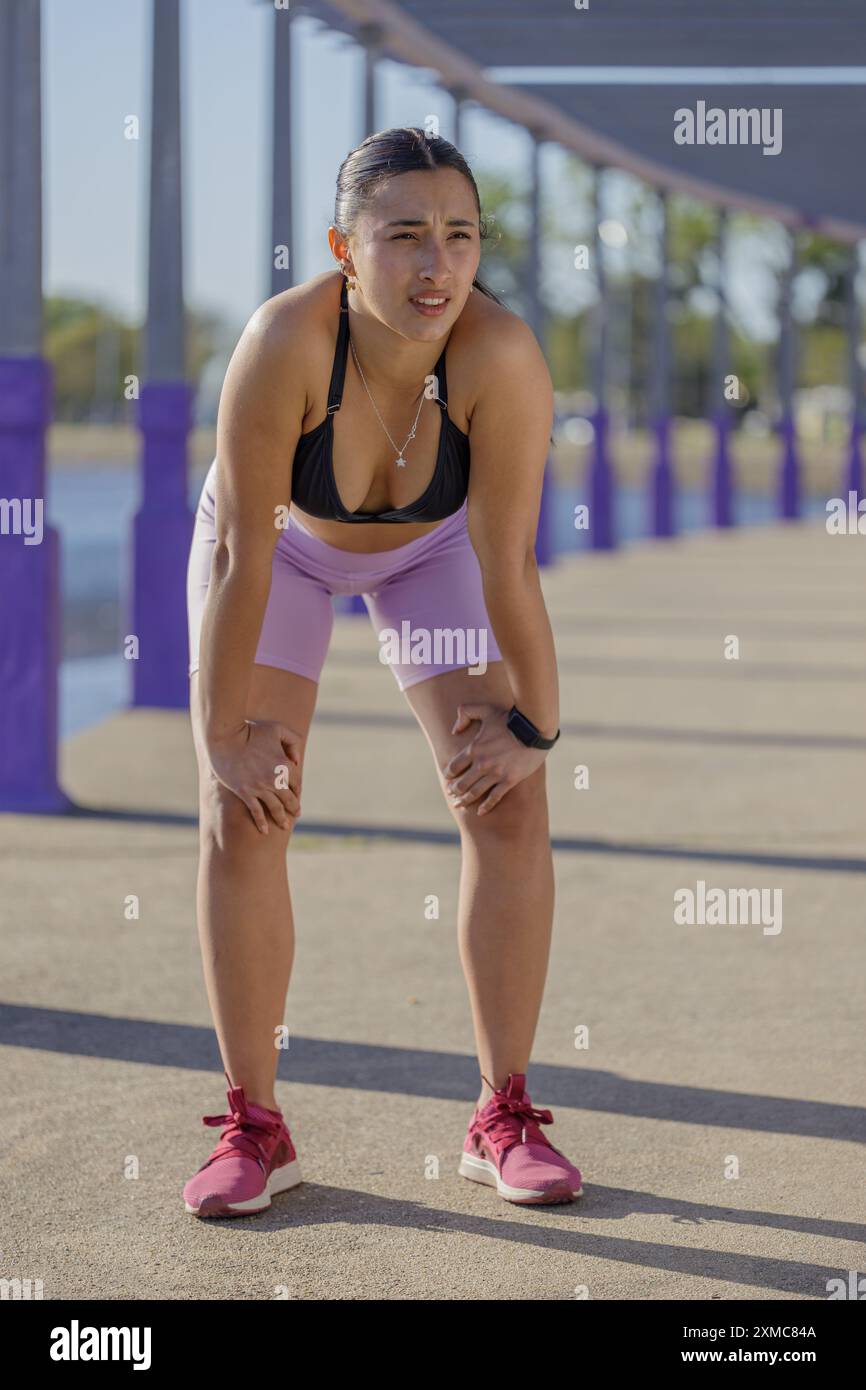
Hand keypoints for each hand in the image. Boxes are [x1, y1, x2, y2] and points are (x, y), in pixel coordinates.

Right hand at [205, 719, 302, 833]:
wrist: (226, 737)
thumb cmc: (251, 730)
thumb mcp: (277, 729)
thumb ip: (292, 741)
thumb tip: (296, 760)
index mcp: (285, 765)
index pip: (297, 782)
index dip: (297, 789)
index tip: (296, 795)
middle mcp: (275, 779)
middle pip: (289, 799)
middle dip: (294, 808)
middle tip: (296, 814)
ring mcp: (259, 788)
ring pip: (275, 808)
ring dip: (281, 819)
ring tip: (285, 826)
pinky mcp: (245, 792)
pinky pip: (256, 811)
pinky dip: (261, 822)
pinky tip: (264, 831)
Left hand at [442, 702, 547, 816]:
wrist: (533, 729)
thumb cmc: (509, 718)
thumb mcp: (485, 710)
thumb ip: (465, 714)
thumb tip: (454, 730)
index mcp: (474, 749)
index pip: (454, 766)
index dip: (449, 774)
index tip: (448, 778)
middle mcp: (482, 764)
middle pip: (462, 783)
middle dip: (454, 790)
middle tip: (451, 794)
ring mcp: (496, 774)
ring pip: (475, 792)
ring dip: (465, 800)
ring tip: (459, 805)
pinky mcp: (509, 780)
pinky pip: (494, 797)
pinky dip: (486, 806)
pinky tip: (480, 812)